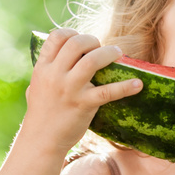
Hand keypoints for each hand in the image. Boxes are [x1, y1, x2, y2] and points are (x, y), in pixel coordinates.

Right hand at [23, 28, 141, 155]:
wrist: (41, 140)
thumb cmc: (41, 113)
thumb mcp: (36, 86)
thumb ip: (47, 70)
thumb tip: (59, 56)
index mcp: (43, 68)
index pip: (57, 36)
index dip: (73, 33)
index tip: (82, 41)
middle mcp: (55, 75)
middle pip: (76, 43)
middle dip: (93, 40)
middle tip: (101, 48)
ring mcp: (69, 89)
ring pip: (92, 60)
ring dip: (109, 53)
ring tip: (118, 54)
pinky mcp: (83, 105)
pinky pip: (108, 92)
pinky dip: (126, 86)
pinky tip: (138, 84)